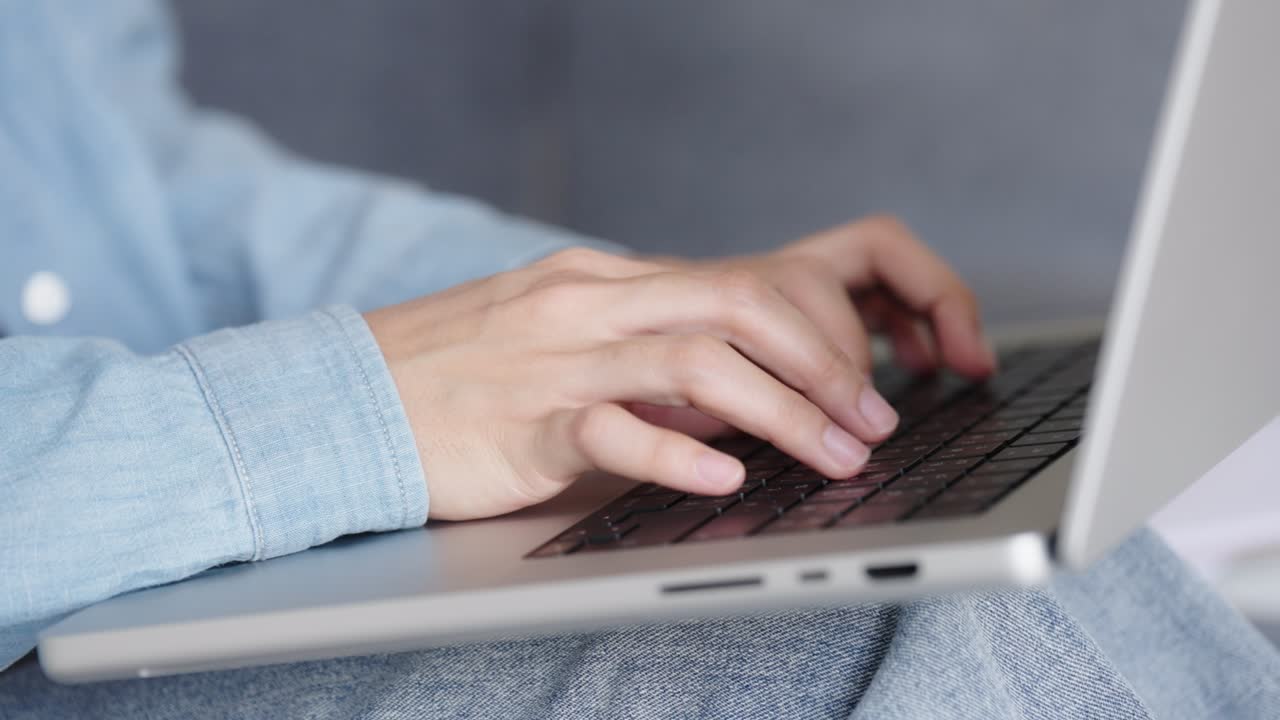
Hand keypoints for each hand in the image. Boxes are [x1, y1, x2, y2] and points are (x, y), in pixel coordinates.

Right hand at [365, 216, 992, 519]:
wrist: (347, 397)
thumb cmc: (457, 374)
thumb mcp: (557, 333)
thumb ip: (636, 346)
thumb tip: (730, 384)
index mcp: (602, 280)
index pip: (739, 283)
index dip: (818, 334)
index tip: (859, 385)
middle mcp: (589, 306)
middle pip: (738, 309)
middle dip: (824, 366)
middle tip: (870, 422)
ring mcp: (557, 361)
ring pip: (698, 364)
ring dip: (784, 413)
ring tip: (834, 456)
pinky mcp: (526, 425)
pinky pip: (616, 431)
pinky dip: (682, 452)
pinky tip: (724, 477)